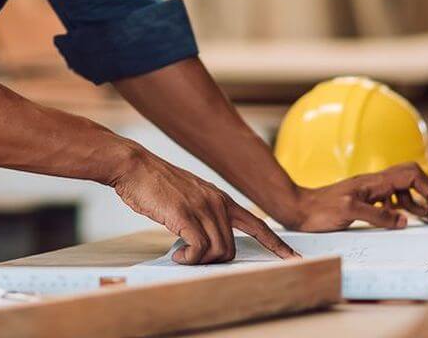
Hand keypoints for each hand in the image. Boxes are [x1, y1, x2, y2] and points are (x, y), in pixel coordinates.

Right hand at [109, 146, 297, 263]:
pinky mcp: (185, 215)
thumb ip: (203, 213)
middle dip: (214, 261)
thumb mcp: (189, 196)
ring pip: (219, 251)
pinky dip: (189, 259)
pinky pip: (200, 249)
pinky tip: (177, 255)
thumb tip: (204, 242)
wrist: (134, 166)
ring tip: (181, 256)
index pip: (258, 224)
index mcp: (221, 198)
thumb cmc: (155, 185)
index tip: (293, 258)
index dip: (276, 243)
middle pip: (232, 248)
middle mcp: (217, 202)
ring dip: (199, 261)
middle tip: (191, 259)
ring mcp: (203, 207)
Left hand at [283, 162, 427, 231]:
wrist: (298, 209)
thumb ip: (378, 216)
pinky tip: (398, 218)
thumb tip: (403, 220)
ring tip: (423, 216)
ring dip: (415, 201)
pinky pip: (389, 198)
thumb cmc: (319, 209)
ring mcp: (369, 190)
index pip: (412, 175)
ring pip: (401, 189)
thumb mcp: (350, 213)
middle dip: (427, 192)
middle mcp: (374, 182)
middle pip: (411, 177)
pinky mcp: (363, 199)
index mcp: (374, 182)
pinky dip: (400, 207)